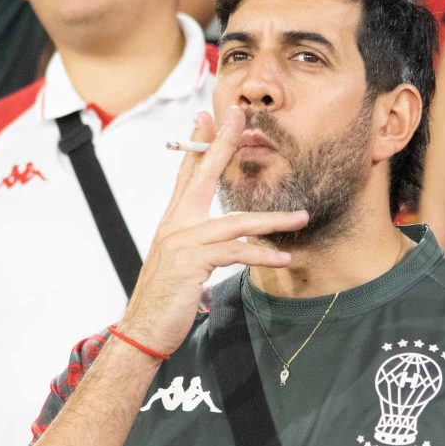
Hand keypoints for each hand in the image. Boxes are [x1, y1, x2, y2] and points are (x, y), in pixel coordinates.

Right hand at [119, 106, 308, 354]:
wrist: (143, 329)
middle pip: (203, 174)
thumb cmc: (165, 299)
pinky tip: (283, 257)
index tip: (207, 117)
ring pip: (235, 220)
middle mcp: (175, 224)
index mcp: (173, 221)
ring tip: (301, 217)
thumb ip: (197, 244)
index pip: (187, 173)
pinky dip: (262, 254)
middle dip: (223, 143)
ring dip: (272, 218)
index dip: (197, 144)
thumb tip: (217, 238)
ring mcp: (183, 241)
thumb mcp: (181, 263)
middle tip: (239, 117)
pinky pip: (236, 253)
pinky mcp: (192, 262)